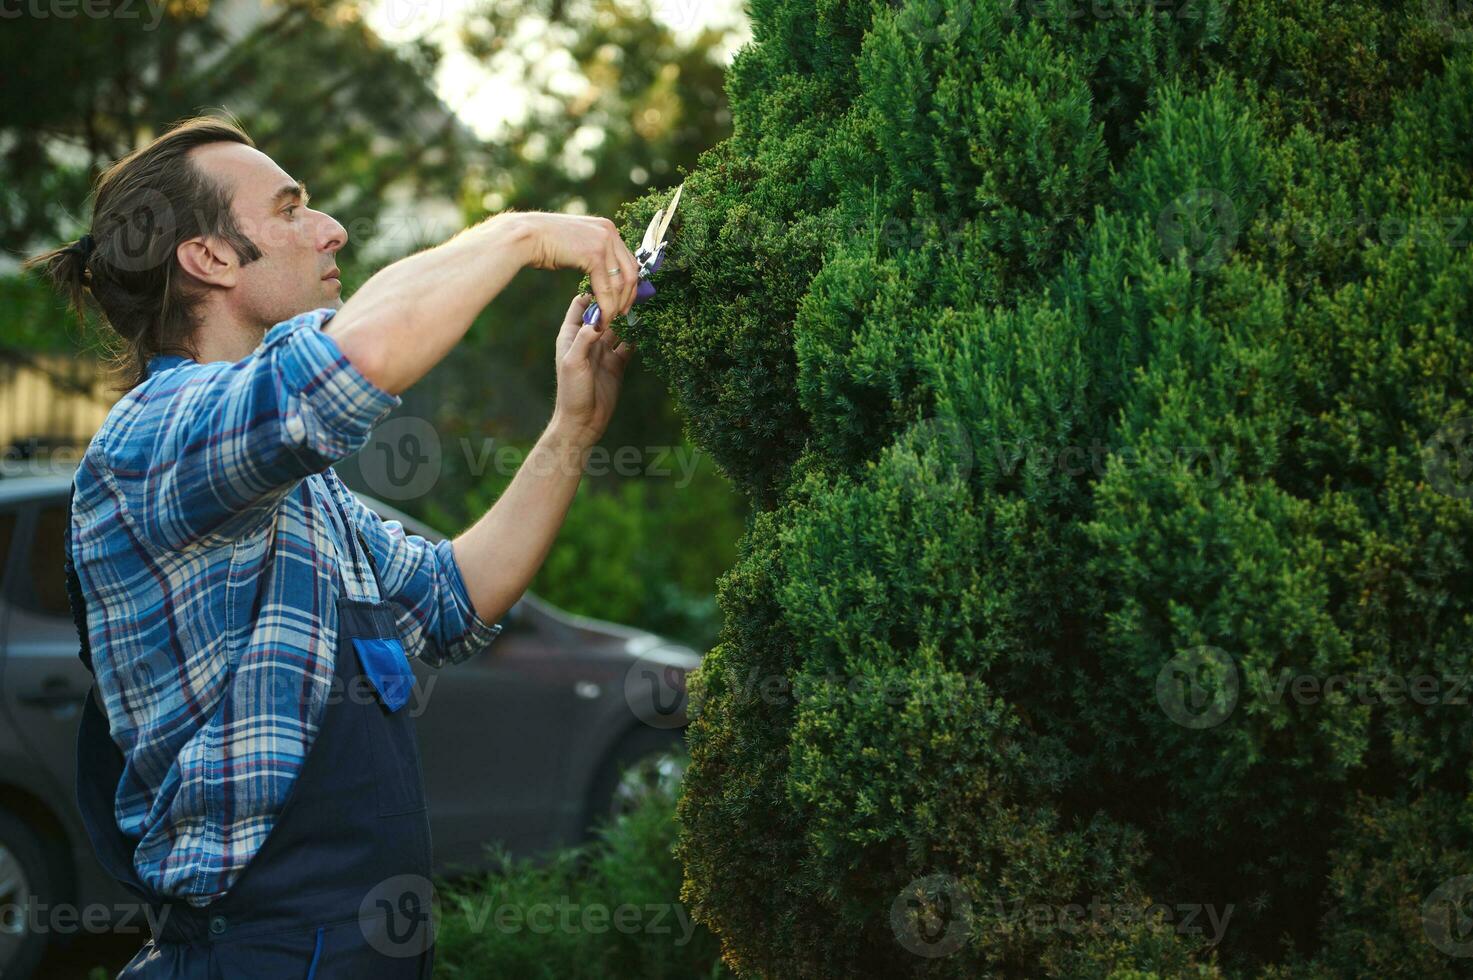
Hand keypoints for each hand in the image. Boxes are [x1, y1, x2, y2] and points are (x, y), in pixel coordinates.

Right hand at [518, 212, 638, 328]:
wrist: (526, 236)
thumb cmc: (545, 243)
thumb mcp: (578, 244)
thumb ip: (595, 254)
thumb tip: (605, 272)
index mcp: (608, 228)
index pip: (630, 261)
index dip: (631, 286)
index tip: (624, 303)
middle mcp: (610, 232)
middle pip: (631, 273)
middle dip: (627, 298)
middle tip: (621, 316)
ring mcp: (604, 242)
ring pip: (620, 284)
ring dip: (615, 307)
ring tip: (606, 321)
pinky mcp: (594, 254)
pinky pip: (606, 289)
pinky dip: (606, 308)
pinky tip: (600, 319)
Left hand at [550, 293, 632, 446]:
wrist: (583, 422)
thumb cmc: (571, 392)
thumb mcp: (573, 362)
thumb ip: (585, 338)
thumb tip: (599, 316)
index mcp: (572, 335)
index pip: (581, 304)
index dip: (593, 292)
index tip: (609, 282)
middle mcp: (588, 339)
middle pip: (603, 313)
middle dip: (616, 302)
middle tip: (634, 289)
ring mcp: (604, 351)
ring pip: (619, 327)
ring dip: (629, 318)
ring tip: (645, 303)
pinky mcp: (618, 364)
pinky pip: (630, 345)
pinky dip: (639, 337)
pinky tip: (649, 327)